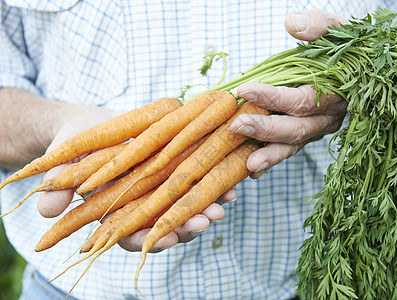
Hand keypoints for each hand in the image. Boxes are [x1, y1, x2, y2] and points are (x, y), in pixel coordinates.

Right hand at [37, 107, 235, 251]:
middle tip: (207, 219)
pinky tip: (230, 181)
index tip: (169, 237)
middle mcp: (143, 203)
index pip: (134, 235)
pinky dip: (213, 182)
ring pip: (186, 205)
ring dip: (207, 206)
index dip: (151, 239)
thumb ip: (56, 186)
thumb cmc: (73, 143)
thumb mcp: (62, 161)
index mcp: (116, 211)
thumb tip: (47, 209)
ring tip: (224, 202)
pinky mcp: (175, 167)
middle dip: (188, 224)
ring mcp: (161, 187)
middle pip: (168, 223)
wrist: (92, 123)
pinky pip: (195, 179)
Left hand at [231, 10, 347, 177]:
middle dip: (266, 130)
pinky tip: (252, 170)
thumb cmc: (343, 48)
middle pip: (297, 129)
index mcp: (336, 92)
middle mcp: (328, 117)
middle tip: (237, 126)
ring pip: (294, 146)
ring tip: (248, 165)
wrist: (359, 66)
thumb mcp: (337, 31)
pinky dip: (271, 161)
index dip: (273, 96)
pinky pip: (289, 150)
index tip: (244, 90)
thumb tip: (291, 23)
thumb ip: (319, 27)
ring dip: (270, 155)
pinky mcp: (307, 135)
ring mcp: (317, 130)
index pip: (303, 99)